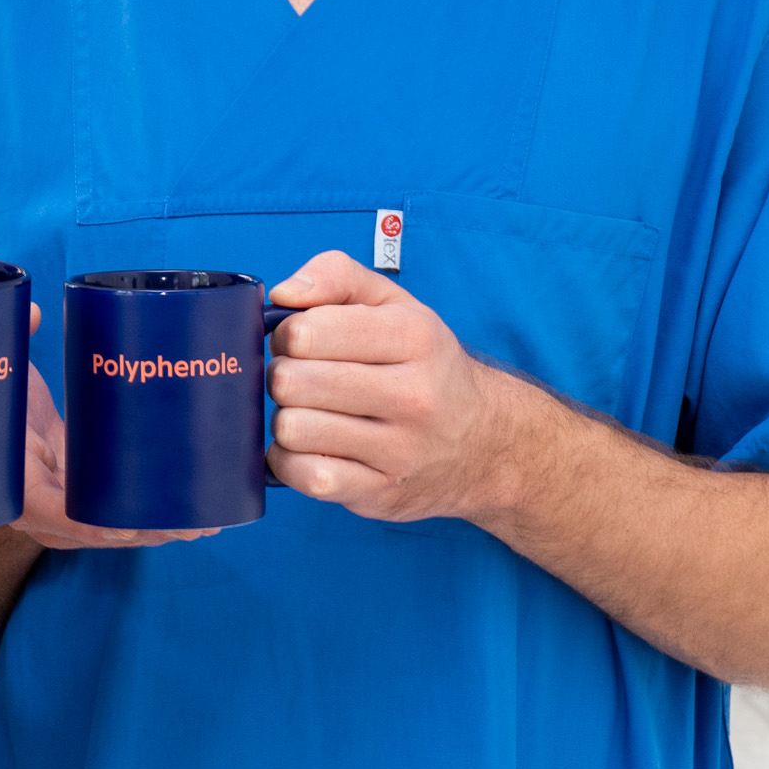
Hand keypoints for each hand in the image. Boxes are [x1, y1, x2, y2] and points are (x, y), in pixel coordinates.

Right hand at [13, 340, 220, 551]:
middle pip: (99, 531)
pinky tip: (192, 518)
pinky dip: (151, 520)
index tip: (133, 525)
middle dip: (150, 531)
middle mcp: (40, 511)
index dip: (96, 525)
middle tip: (196, 525)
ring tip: (208, 523)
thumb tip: (35, 310)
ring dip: (161, 531)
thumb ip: (11, 347)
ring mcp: (63, 511)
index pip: (55, 513)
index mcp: (15, 487)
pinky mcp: (82, 497)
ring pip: (115, 531)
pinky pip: (116, 516)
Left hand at [264, 251, 509, 524]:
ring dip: (286, 419)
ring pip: (293, 429)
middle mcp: (413, 395)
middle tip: (301, 378)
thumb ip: (336, 275)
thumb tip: (283, 294)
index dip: (286, 334)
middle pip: (292, 381)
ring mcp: (399, 450)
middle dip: (283, 375)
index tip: (299, 341)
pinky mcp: (380, 492)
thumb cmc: (424, 365)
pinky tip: (308, 447)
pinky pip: (305, 477)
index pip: (308, 331)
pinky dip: (289, 461)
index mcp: (414, 337)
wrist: (486, 442)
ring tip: (308, 412)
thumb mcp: (394, 304)